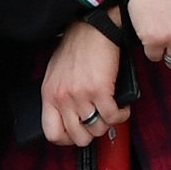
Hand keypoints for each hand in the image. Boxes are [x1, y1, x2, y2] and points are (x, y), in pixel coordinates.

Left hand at [37, 18, 125, 147]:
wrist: (92, 30)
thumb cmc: (76, 49)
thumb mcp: (56, 75)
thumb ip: (59, 97)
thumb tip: (68, 117)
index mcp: (49, 94)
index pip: (52, 133)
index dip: (68, 139)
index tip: (79, 134)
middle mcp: (62, 97)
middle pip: (78, 137)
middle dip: (92, 134)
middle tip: (99, 123)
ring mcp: (81, 95)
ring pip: (98, 129)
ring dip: (109, 124)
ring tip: (111, 112)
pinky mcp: (100, 90)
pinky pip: (114, 117)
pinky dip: (121, 115)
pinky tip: (121, 107)